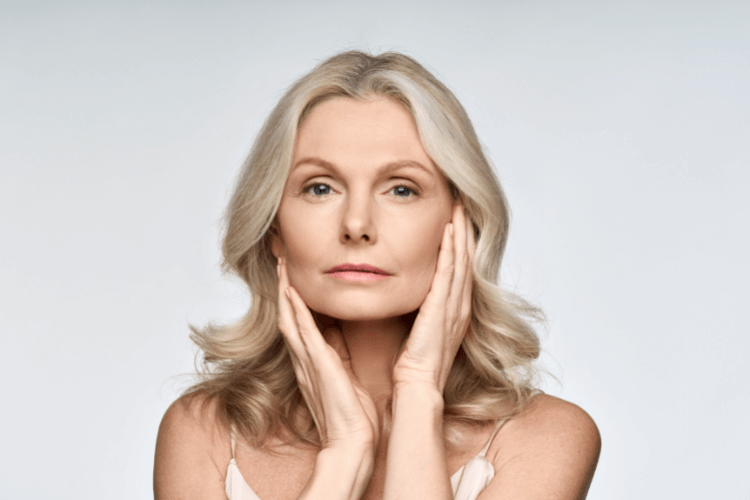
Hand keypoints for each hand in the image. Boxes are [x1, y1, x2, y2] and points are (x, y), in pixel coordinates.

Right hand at [277, 257, 378, 451]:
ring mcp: (308, 361)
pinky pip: (303, 332)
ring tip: (282, 266)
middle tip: (280, 261)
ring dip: (285, 292)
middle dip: (283, 288)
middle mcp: (304, 360)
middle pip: (287, 316)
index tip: (291, 276)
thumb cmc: (351, 414)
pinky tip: (291, 292)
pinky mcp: (318, 364)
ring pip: (290, 318)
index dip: (292, 300)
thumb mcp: (344, 376)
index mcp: (312, 363)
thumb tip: (338, 334)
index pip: (298, 324)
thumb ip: (337, 355)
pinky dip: (296, 311)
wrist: (352, 441)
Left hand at [392, 204, 475, 392]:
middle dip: (464, 231)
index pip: (458, 270)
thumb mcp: (417, 332)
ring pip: (461, 261)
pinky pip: (449, 272)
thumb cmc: (413, 366)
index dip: (459, 244)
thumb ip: (416, 313)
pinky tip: (449, 230)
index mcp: (453, 312)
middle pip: (465, 260)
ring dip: (460, 233)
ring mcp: (454, 307)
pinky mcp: (443, 309)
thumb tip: (401, 296)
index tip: (454, 221)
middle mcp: (459, 306)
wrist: (416, 387)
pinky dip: (451, 249)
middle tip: (461, 204)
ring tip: (458, 208)